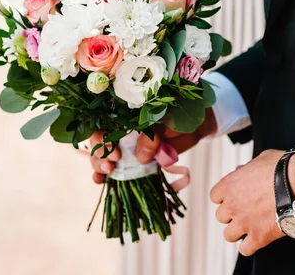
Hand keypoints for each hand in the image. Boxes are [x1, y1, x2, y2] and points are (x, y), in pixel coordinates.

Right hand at [84, 108, 218, 183]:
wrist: (196, 124)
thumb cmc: (179, 114)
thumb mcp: (166, 120)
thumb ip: (153, 136)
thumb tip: (141, 158)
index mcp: (124, 113)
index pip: (101, 123)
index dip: (101, 137)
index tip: (113, 150)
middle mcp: (120, 128)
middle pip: (98, 140)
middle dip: (100, 154)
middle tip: (113, 163)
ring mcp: (125, 144)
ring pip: (102, 155)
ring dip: (100, 165)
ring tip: (107, 172)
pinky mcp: (132, 159)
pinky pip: (116, 167)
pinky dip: (106, 175)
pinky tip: (101, 181)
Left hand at [210, 149, 294, 255]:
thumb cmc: (281, 169)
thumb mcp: (260, 159)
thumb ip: (247, 168)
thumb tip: (244, 170)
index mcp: (229, 185)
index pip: (215, 196)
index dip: (225, 197)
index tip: (233, 198)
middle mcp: (232, 205)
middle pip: (221, 216)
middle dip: (232, 214)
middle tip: (245, 211)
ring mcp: (244, 223)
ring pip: (228, 235)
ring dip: (238, 231)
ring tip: (249, 227)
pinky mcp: (259, 237)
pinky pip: (245, 250)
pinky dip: (250, 247)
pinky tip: (257, 239)